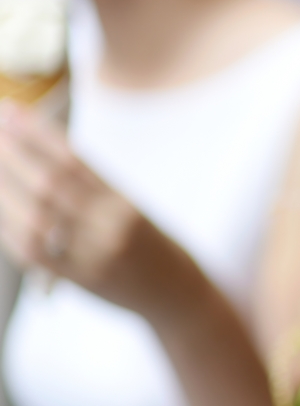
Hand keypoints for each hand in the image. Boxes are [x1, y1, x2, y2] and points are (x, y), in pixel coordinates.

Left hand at [0, 101, 191, 318]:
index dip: (36, 134)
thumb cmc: (150, 245)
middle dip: (13, 156)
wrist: (177, 293)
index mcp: (124, 203)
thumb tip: (38, 151)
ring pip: (36, 218)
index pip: (72, 161)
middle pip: (50, 185)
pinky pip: (34, 252)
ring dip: (4, 189)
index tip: (10, 112)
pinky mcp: (79, 280)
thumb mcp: (129, 208)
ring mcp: (94, 255)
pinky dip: (9, 228)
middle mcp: (111, 227)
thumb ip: (89, 186)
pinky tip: (0, 210)